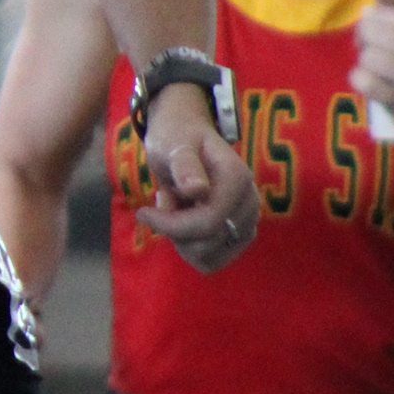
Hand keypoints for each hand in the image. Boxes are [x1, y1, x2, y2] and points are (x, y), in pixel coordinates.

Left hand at [132, 85, 258, 273]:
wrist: (185, 134)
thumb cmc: (176, 136)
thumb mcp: (173, 144)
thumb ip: (185, 166)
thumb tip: (197, 191)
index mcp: (237, 179)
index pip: (207, 223)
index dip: (171, 225)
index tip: (144, 212)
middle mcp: (249, 203)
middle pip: (207, 244)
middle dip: (176, 230)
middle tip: (164, 202)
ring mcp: (248, 221)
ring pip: (209, 257)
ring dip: (183, 239)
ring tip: (177, 209)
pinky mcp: (240, 234)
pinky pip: (213, 259)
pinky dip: (192, 247)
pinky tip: (184, 221)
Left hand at [353, 0, 393, 143]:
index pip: (378, 14)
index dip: (370, 24)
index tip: (380, 37)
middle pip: (368, 32)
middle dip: (366, 42)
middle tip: (379, 54)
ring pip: (366, 57)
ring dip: (367, 65)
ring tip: (383, 72)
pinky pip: (363, 81)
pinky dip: (362, 82)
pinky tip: (377, 86)